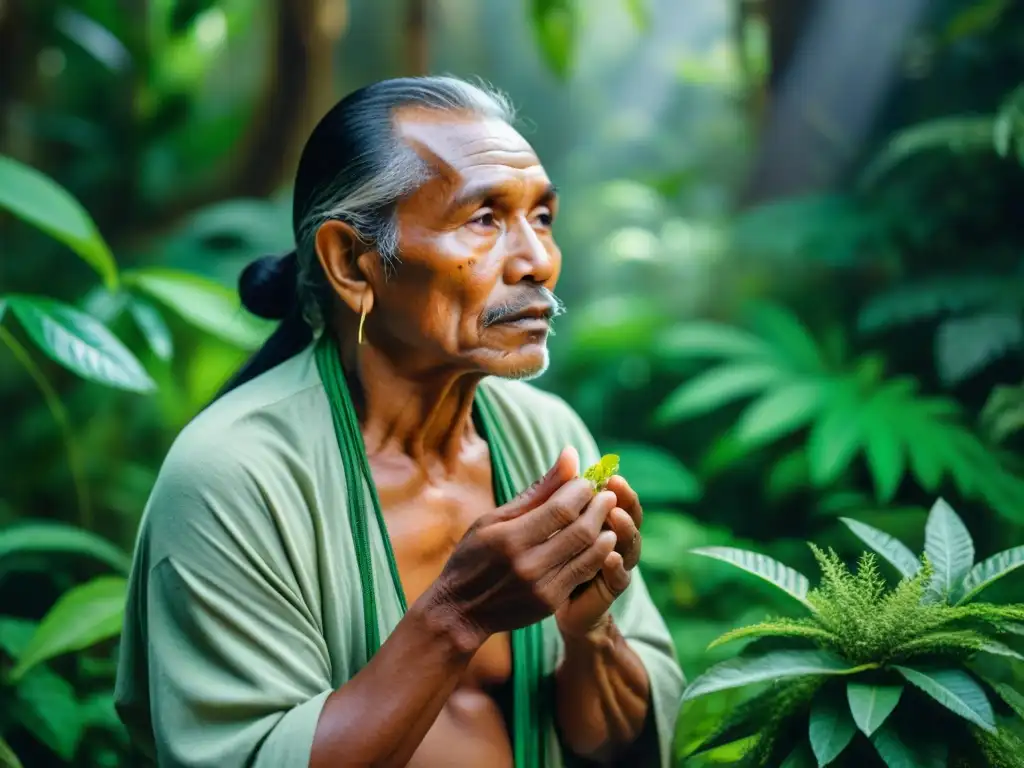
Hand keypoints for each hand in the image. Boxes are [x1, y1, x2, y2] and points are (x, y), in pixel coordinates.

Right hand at [429, 447, 618, 648]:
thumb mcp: (494, 519)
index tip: (587, 480)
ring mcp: (542, 587)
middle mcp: (528, 564)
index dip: (581, 490)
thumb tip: (570, 456)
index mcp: (510, 538)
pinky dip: (598, 554)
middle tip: (608, 494)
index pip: (561, 508)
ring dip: (605, 530)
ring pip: (589, 553)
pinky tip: (600, 541)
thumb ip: (537, 491)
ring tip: (608, 516)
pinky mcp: (551, 603)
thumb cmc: (474, 556)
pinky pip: (584, 574)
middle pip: (581, 530)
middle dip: (600, 507)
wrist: (461, 610)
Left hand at [555, 474, 642, 638]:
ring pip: (630, 546)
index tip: (609, 474)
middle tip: (615, 487)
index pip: (620, 499)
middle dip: (626, 502)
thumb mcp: (550, 520)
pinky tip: (609, 558)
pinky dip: (616, 568)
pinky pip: (619, 579)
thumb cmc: (547, 552)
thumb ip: (561, 491)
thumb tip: (568, 452)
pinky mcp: (609, 590)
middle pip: (632, 518)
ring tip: (615, 516)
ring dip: (625, 529)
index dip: (618, 488)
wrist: (541, 600)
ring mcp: (616, 564)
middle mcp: (615, 540)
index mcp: (604, 520)